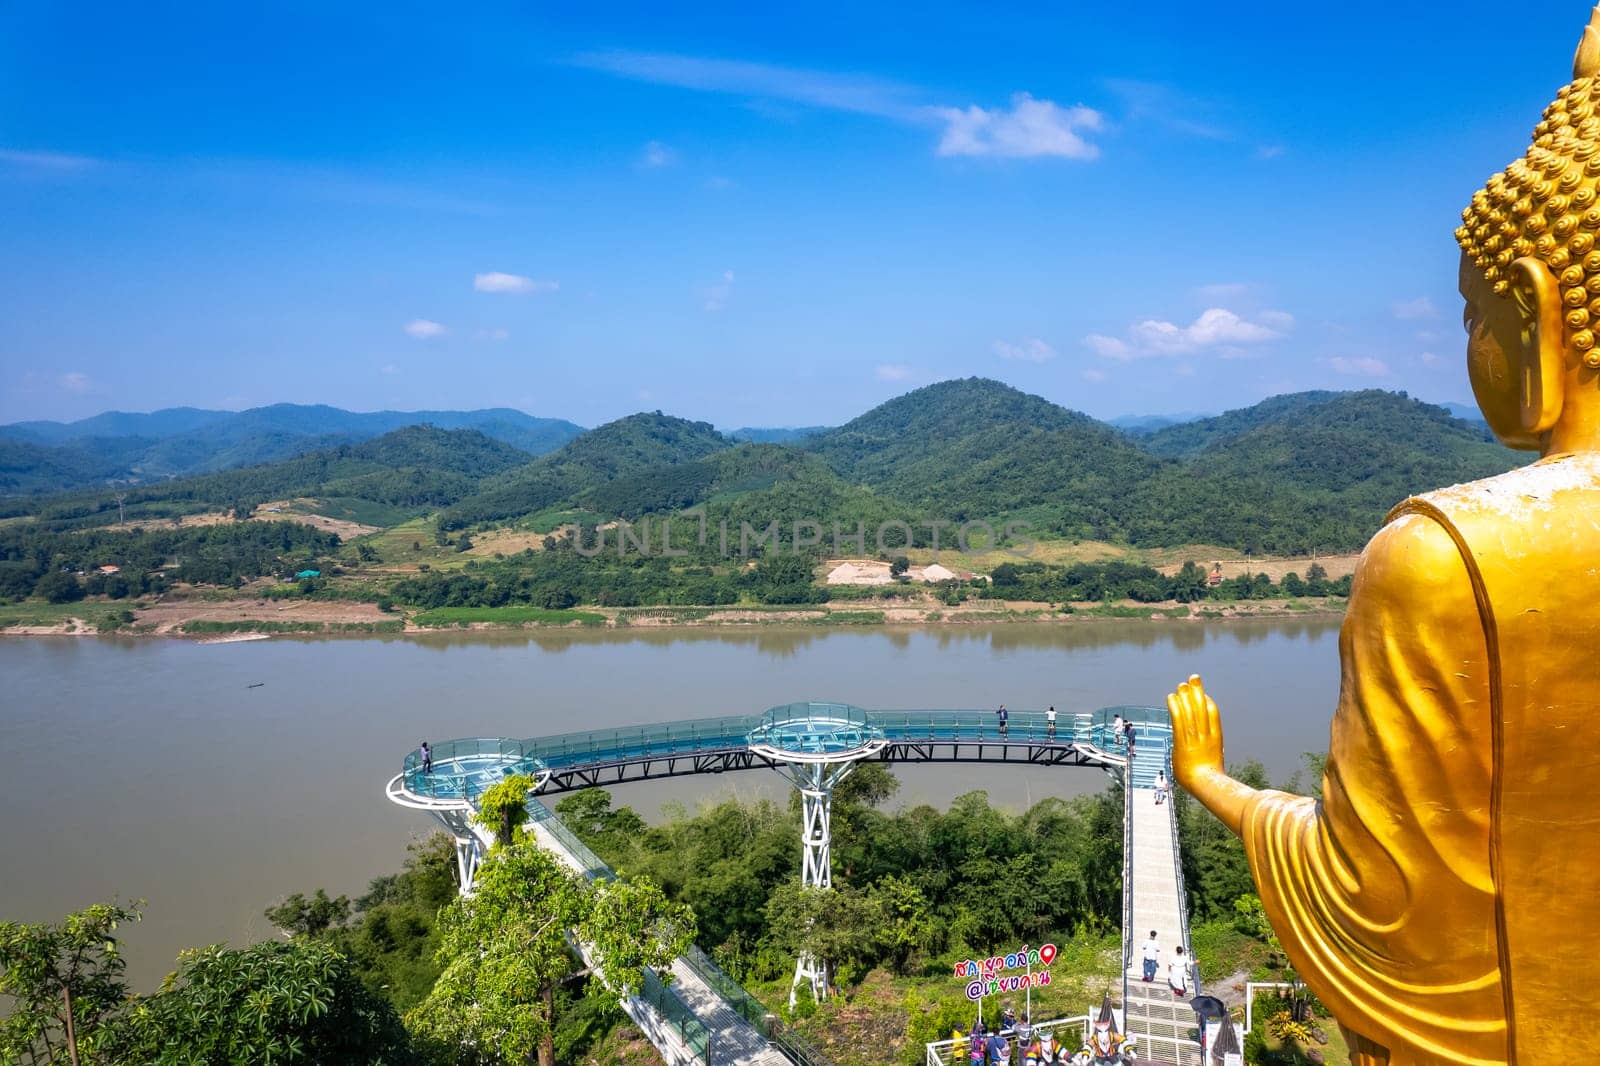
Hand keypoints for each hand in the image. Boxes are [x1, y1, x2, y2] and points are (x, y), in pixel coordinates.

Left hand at [1166, 673, 1226, 792]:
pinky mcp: (1182, 740)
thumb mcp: (1212, 764)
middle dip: (1198, 691)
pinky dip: (1175, 707)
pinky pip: (1178, 720)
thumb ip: (1208, 755)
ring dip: (1185, 696)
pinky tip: (1171, 698)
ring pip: (1191, 711)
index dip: (1207, 701)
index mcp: (1216, 738)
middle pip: (1202, 707)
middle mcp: (1206, 734)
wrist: (1206, 785)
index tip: (1202, 693)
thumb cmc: (1210, 781)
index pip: (1213, 714)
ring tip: (1181, 685)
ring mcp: (1195, 736)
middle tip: (1194, 678)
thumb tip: (1204, 757)